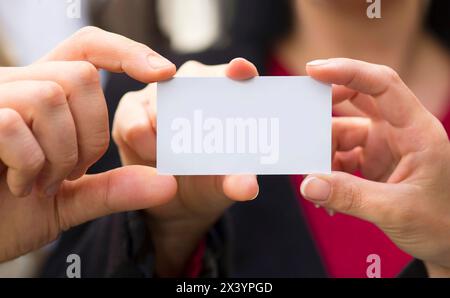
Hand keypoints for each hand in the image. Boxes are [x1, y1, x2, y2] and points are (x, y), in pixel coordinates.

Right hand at [0, 27, 177, 262]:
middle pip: (82, 76)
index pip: (88, 49)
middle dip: (92, 134)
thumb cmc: (10, 213)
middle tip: (72, 172)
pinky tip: (19, 185)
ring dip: (59, 154)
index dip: (126, 52)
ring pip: (51, 97)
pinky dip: (28, 164)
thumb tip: (170, 185)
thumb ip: (115, 189)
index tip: (165, 72)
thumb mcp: (71, 200)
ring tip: (42, 182)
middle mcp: (18, 85)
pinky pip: (13, 124)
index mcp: (45, 95)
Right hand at [113, 58, 259, 275]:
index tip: (241, 71)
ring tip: (174, 162)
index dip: (239, 70)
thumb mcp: (222, 184)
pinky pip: (136, 126)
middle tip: (198, 148)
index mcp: (226, 96)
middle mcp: (194, 83)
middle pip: (194, 81)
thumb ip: (237, 183)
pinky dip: (146, 148)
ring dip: (167, 141)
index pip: (238, 74)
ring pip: (161, 105)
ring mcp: (160, 90)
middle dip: (196, 115)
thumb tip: (248, 187)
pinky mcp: (131, 106)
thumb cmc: (203, 179)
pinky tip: (153, 159)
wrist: (167, 196)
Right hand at [300, 58, 449, 275]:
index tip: (313, 70)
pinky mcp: (373, 162)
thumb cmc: (440, 223)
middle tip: (299, 119)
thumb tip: (307, 184)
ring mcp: (385, 145)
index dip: (347, 71)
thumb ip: (351, 196)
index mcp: (416, 131)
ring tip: (316, 181)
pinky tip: (327, 195)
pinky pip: (341, 156)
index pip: (382, 85)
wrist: (448, 243)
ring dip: (323, 154)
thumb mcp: (397, 211)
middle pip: (358, 99)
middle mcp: (399, 131)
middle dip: (326, 106)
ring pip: (342, 133)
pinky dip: (328, 172)